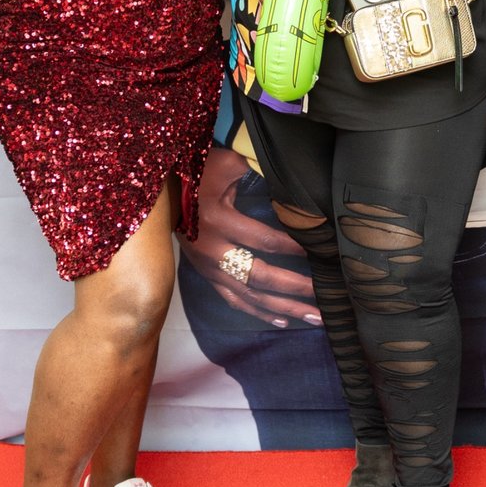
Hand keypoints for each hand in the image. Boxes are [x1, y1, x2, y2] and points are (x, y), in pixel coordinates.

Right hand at [178, 144, 317, 326]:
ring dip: (283, 309)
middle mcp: (212, 251)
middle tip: (324, 295)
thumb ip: (261, 173)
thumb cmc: (199, 171)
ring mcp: (207, 268)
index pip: (265, 240)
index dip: (295, 248)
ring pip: (250, 296)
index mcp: (218, 222)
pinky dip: (258, 312)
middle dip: (295, 288)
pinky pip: (234, 299)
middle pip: (260, 277)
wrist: (161, 188)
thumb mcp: (229, 165)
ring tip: (314, 317)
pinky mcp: (206, 275)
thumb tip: (295, 188)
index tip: (324, 252)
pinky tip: (282, 321)